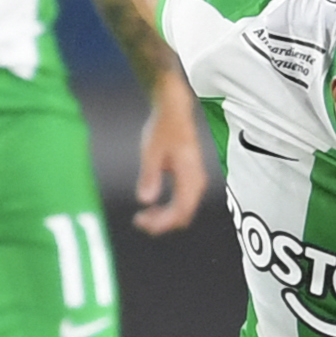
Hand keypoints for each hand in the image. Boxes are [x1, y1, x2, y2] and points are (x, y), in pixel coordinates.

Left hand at [132, 77, 208, 234]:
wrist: (175, 112)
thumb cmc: (164, 128)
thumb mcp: (152, 151)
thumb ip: (150, 176)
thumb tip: (145, 200)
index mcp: (190, 175)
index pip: (181, 209)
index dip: (162, 222)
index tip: (142, 222)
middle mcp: (197, 182)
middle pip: (184, 215)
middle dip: (162, 224)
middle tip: (139, 221)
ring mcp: (195, 182)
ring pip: (184, 212)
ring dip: (164, 219)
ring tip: (143, 217)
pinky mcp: (190, 181)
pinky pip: (182, 204)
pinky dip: (168, 210)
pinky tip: (153, 207)